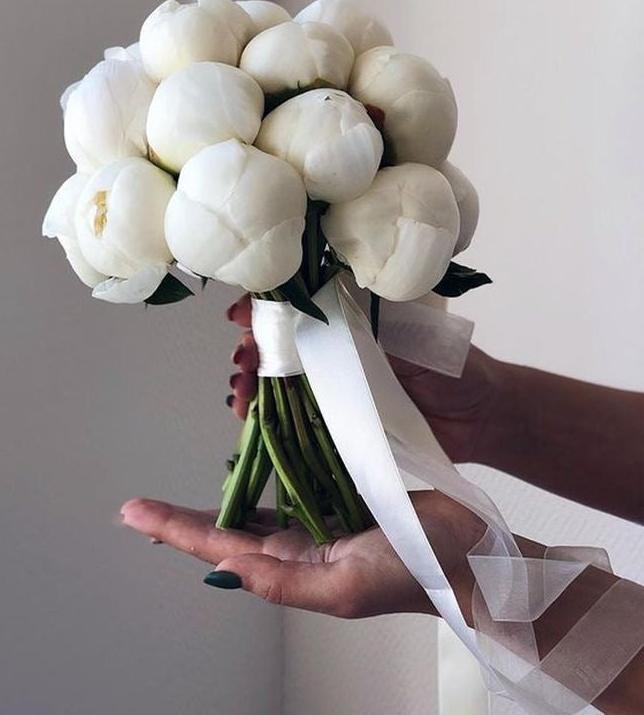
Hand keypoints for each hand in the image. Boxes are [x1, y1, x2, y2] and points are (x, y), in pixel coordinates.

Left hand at [120, 492, 482, 620]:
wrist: (468, 553)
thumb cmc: (411, 574)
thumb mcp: (344, 587)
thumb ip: (284, 581)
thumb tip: (226, 566)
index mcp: (293, 567)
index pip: (220, 548)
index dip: (176, 529)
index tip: (133, 513)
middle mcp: (298, 545)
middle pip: (226, 530)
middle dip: (182, 521)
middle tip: (138, 507)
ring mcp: (319, 519)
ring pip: (254, 507)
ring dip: (216, 499)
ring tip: (177, 497)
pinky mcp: (342, 493)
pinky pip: (292, 482)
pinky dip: (264, 473)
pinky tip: (249, 464)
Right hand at [226, 294, 510, 464]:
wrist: (480, 418)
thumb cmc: (452, 364)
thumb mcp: (409, 333)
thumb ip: (368, 323)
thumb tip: (321, 305)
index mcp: (353, 314)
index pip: (298, 302)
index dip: (267, 307)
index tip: (242, 314)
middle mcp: (338, 345)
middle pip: (281, 340)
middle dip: (252, 347)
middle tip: (241, 359)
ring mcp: (335, 382)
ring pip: (280, 377)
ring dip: (251, 381)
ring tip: (238, 391)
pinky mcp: (338, 418)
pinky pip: (295, 414)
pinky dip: (266, 414)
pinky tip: (246, 415)